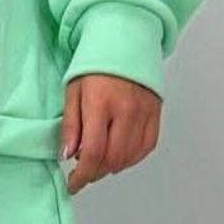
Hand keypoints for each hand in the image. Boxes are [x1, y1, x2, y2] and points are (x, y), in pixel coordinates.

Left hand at [60, 74, 161, 194]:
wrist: (124, 39)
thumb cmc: (95, 63)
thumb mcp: (72, 91)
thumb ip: (71, 126)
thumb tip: (67, 155)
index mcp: (101, 104)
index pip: (93, 152)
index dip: (82, 175)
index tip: (73, 184)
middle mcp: (126, 110)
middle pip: (113, 159)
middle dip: (95, 173)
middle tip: (83, 172)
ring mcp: (145, 112)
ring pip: (130, 157)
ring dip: (112, 167)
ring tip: (98, 161)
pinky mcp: (156, 113)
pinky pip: (147, 146)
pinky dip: (132, 158)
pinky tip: (118, 156)